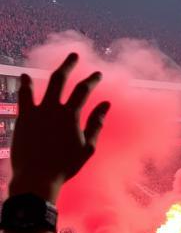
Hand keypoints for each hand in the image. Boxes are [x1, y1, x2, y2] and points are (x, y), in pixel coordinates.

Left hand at [10, 53, 109, 199]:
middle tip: (74, 55)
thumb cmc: (66, 165)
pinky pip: (23, 97)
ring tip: (52, 64)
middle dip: (69, 64)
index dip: (92, 79)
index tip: (97, 73)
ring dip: (46, 71)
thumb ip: (96, 123)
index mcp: (71, 115)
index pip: (83, 90)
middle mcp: (53, 109)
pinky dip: (25, 84)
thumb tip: (106, 104)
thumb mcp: (88, 146)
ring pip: (41, 83)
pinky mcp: (23, 118)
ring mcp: (36, 112)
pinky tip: (25, 76)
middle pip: (61, 79)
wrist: (37, 177)